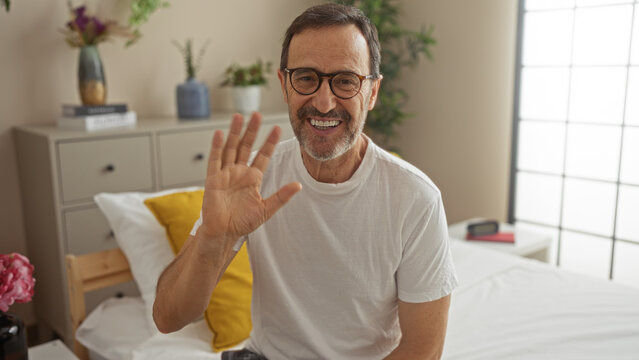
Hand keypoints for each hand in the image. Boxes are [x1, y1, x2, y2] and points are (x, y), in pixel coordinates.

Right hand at [198, 112, 301, 242]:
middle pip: (246, 146)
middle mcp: (239, 172)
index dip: (269, 142)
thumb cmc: (243, 223)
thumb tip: (299, 185)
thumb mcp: (266, 209)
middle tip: (257, 114)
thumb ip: (282, 196)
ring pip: (230, 148)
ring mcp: (226, 174)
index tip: (277, 129)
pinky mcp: (213, 179)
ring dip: (235, 132)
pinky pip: (214, 160)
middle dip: (252, 131)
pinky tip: (219, 133)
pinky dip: (216, 146)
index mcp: (253, 178)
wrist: (224, 233)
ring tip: (239, 116)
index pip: (263, 155)